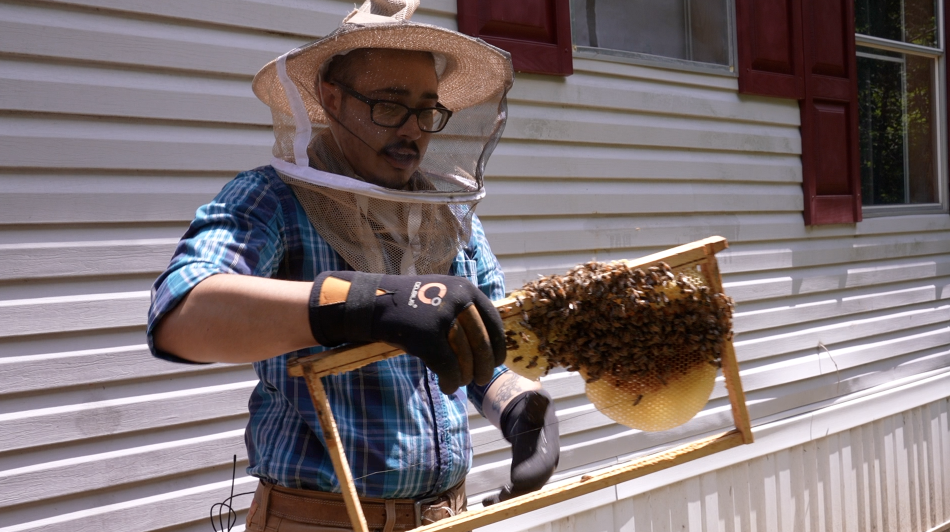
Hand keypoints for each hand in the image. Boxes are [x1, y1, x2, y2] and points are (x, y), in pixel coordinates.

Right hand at [308, 271, 505, 393]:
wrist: (374, 303)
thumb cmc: (410, 304)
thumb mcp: (443, 294)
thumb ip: (465, 311)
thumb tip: (488, 344)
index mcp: (466, 289)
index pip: (494, 321)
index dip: (498, 345)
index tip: (497, 361)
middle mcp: (458, 300)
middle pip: (482, 342)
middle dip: (485, 365)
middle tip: (482, 379)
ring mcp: (442, 318)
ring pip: (466, 357)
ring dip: (466, 376)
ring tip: (462, 383)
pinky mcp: (427, 337)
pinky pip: (448, 368)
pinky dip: (451, 382)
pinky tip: (448, 388)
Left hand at [483, 389, 558, 505]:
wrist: (538, 424)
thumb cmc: (534, 416)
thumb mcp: (534, 408)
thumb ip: (535, 403)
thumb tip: (536, 393)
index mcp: (547, 454)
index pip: (538, 472)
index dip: (525, 480)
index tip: (510, 483)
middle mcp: (546, 468)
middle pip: (532, 488)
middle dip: (514, 495)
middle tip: (494, 499)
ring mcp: (540, 476)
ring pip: (524, 493)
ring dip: (508, 500)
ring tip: (488, 502)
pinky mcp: (530, 480)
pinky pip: (519, 493)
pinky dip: (506, 498)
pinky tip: (489, 500)